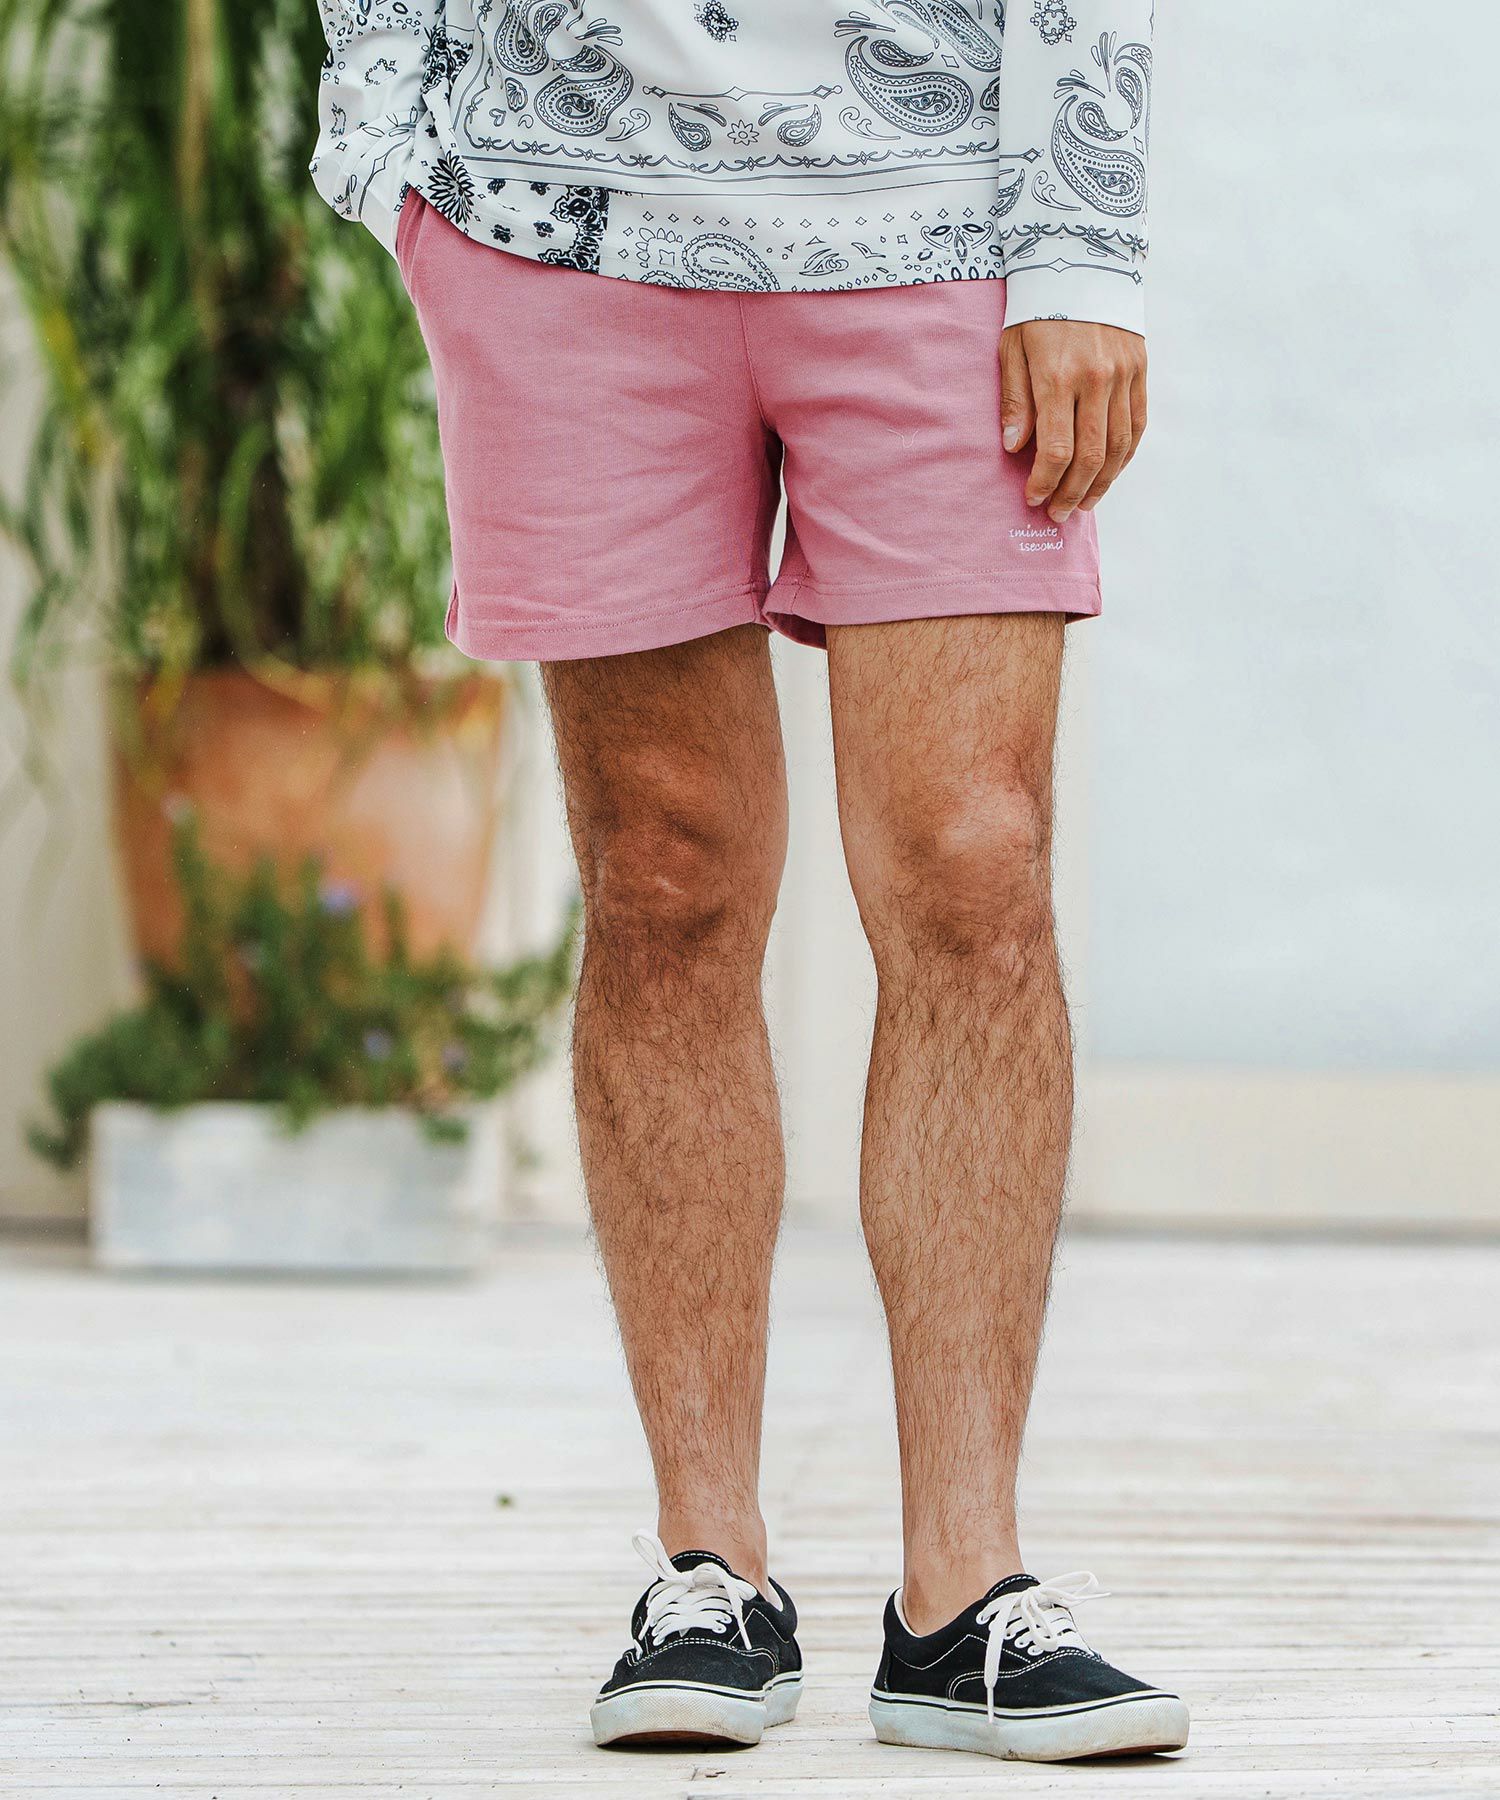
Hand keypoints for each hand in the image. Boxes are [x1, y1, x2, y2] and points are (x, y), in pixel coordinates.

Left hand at [1000, 320, 1147, 523]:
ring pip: (1118, 446)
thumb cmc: (1038, 308)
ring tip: (1084, 503)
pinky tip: (1110, 473)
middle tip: (1058, 513)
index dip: (1045, 482)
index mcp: (1059, 377)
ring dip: (1101, 482)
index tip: (1033, 498)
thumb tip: (1015, 448)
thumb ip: (1016, 401)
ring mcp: (1124, 375)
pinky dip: (1125, 455)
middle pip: (1090, 456)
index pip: (1057, 449)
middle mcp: (1097, 380)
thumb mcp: (1012, 348)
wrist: (1082, 261)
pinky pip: (1138, 424)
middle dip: (1072, 492)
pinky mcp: (1140, 369)